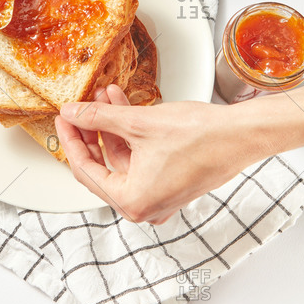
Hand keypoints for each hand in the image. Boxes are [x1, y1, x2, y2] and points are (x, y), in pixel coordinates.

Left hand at [55, 85, 267, 224]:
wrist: (240, 135)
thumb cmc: (201, 137)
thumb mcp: (138, 123)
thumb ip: (98, 118)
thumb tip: (73, 113)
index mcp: (132, 201)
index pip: (85, 169)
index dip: (71, 138)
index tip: (63, 118)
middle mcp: (145, 205)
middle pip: (102, 165)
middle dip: (91, 131)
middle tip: (80, 109)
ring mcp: (159, 196)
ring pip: (122, 158)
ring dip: (112, 127)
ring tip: (105, 97)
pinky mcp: (170, 182)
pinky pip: (140, 159)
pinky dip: (130, 134)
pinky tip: (125, 107)